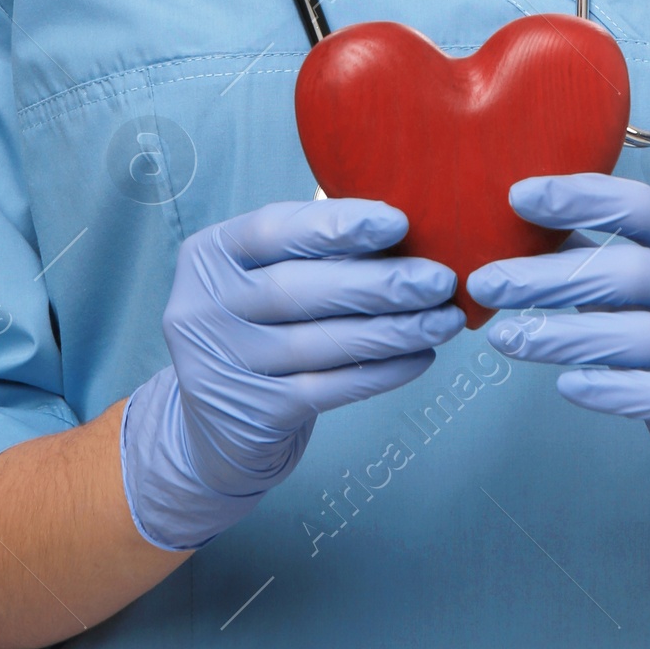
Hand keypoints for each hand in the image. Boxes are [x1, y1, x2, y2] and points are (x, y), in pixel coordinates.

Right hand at [121, 199, 463, 550]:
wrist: (215, 426)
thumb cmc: (259, 328)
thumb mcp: (263, 278)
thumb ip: (312, 251)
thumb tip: (401, 230)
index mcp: (209, 256)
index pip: (272, 229)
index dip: (336, 224)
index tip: (397, 223)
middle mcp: (205, 307)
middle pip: (300, 289)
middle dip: (379, 283)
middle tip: (439, 280)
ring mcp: (225, 364)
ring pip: (323, 342)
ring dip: (394, 330)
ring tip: (444, 320)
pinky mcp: (255, 413)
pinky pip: (331, 388)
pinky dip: (382, 372)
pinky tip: (421, 358)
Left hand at [466, 173, 649, 548]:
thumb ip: (603, 256)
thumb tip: (523, 224)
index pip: (641, 206)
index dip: (578, 198)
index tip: (516, 197)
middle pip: (628, 273)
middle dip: (547, 278)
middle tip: (485, 283)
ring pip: (637, 337)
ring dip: (561, 337)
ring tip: (505, 337)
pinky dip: (608, 389)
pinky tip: (565, 384)